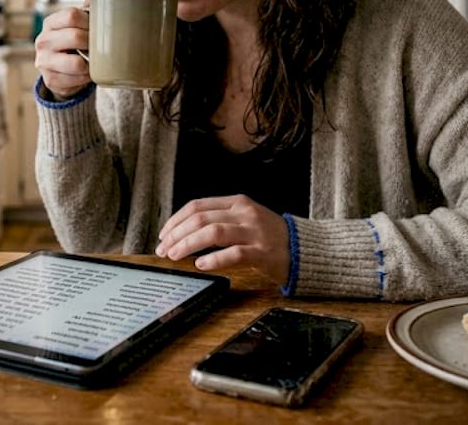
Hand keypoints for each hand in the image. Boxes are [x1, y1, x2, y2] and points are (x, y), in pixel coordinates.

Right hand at [34, 5, 91, 99]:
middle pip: (75, 37)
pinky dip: (86, 77)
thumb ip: (86, 12)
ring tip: (93, 60)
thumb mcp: (76, 26)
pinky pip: (77, 79)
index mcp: (50, 23)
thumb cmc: (73, 43)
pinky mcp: (50, 80)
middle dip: (92, 42)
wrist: (60, 70)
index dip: (89, 21)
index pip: (71, 15)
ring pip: (76, 63)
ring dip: (90, 63)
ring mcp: (44, 61)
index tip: (98, 27)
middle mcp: (43, 41)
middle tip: (98, 45)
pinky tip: (87, 72)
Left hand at [156, 195, 290, 286]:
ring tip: (175, 255)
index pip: (197, 206)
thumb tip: (183, 232)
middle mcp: (244, 213)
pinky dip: (214, 259)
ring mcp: (254, 232)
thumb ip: (219, 220)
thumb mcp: (245, 219)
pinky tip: (201, 265)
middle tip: (163, 249)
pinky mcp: (262, 252)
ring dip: (189, 244)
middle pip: (201, 218)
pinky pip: (234, 254)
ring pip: (213, 232)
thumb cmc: (269, 236)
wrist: (304, 249)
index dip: (176, 220)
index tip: (164, 235)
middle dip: (177, 234)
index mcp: (237, 202)